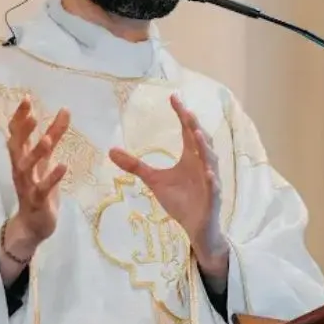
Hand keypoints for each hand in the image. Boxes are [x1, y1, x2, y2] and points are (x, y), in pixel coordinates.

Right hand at [1, 98, 70, 274]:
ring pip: (26, 167)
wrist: (34, 225)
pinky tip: (63, 166)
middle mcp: (20, 169)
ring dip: (36, 153)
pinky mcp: (37, 201)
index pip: (17, 133)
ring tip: (48, 140)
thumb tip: (64, 110)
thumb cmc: (40, 188)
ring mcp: (26, 185)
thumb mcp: (48, 159)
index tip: (27, 98)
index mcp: (22, 157)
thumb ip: (54, 135)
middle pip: (16, 147)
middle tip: (32, 115)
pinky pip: (42, 189)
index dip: (20, 117)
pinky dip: (51, 178)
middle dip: (22, 131)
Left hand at [109, 93, 227, 275]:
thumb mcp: (154, 180)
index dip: (181, 114)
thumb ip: (135, 165)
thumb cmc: (179, 200)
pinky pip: (212, 187)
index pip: (187, 130)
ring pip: (209, 160)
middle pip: (199, 140)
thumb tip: (111, 150)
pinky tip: (207, 172)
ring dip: (204, 147)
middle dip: (193, 125)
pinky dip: (210, 179)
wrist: (195, 226)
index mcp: (190, 156)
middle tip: (186, 110)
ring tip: (196, 133)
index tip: (173, 97)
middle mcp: (201, 164)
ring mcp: (208, 180)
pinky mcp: (211, 198)